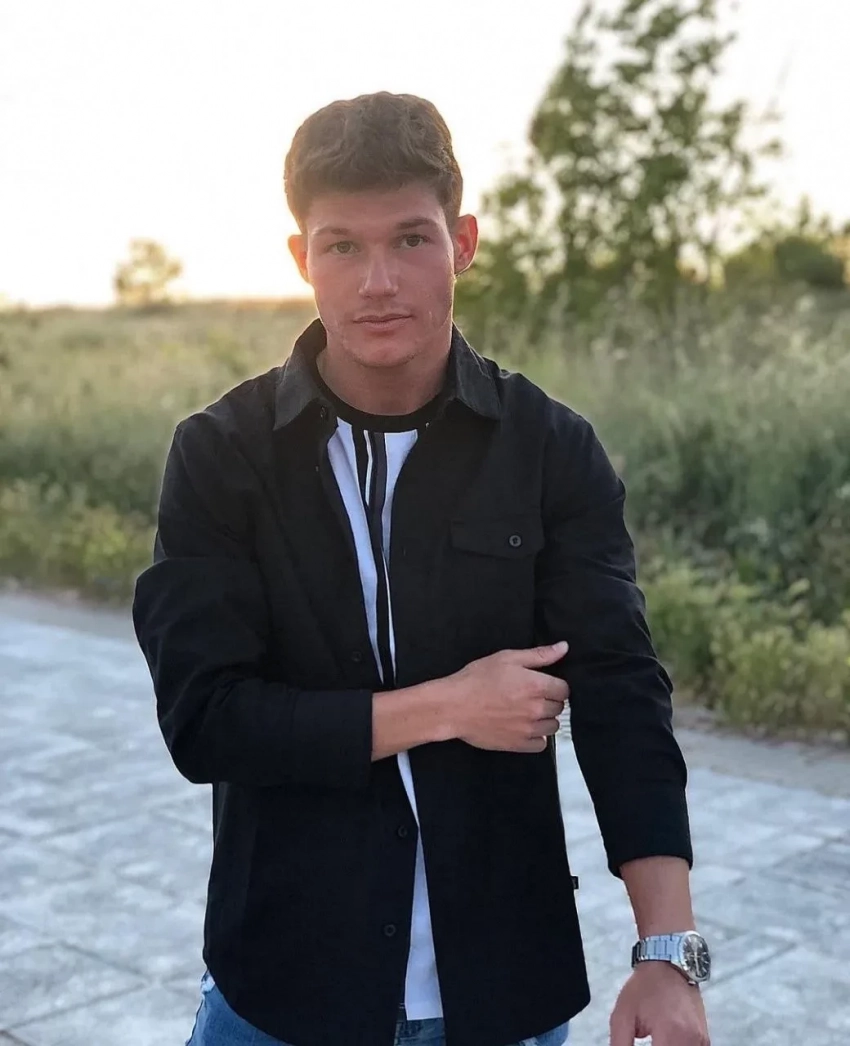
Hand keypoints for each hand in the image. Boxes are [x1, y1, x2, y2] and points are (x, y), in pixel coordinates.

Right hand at [447, 641, 569, 753]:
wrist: (453, 706)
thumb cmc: (476, 680)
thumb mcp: (507, 658)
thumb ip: (539, 655)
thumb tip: (563, 648)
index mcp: (536, 686)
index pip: (564, 689)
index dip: (555, 685)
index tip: (543, 684)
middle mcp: (536, 709)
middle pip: (559, 708)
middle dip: (549, 701)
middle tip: (530, 696)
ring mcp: (528, 730)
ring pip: (552, 726)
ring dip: (544, 719)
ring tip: (527, 711)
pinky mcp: (518, 745)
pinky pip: (541, 745)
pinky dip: (536, 737)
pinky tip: (523, 727)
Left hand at [609, 961, 709, 1044]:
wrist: (670, 963)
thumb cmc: (645, 986)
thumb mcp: (622, 1016)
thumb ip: (620, 1045)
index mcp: (670, 1033)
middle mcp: (692, 1041)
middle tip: (645, 1042)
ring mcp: (701, 1042)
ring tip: (653, 1041)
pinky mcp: (705, 1041)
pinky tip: (661, 1042)